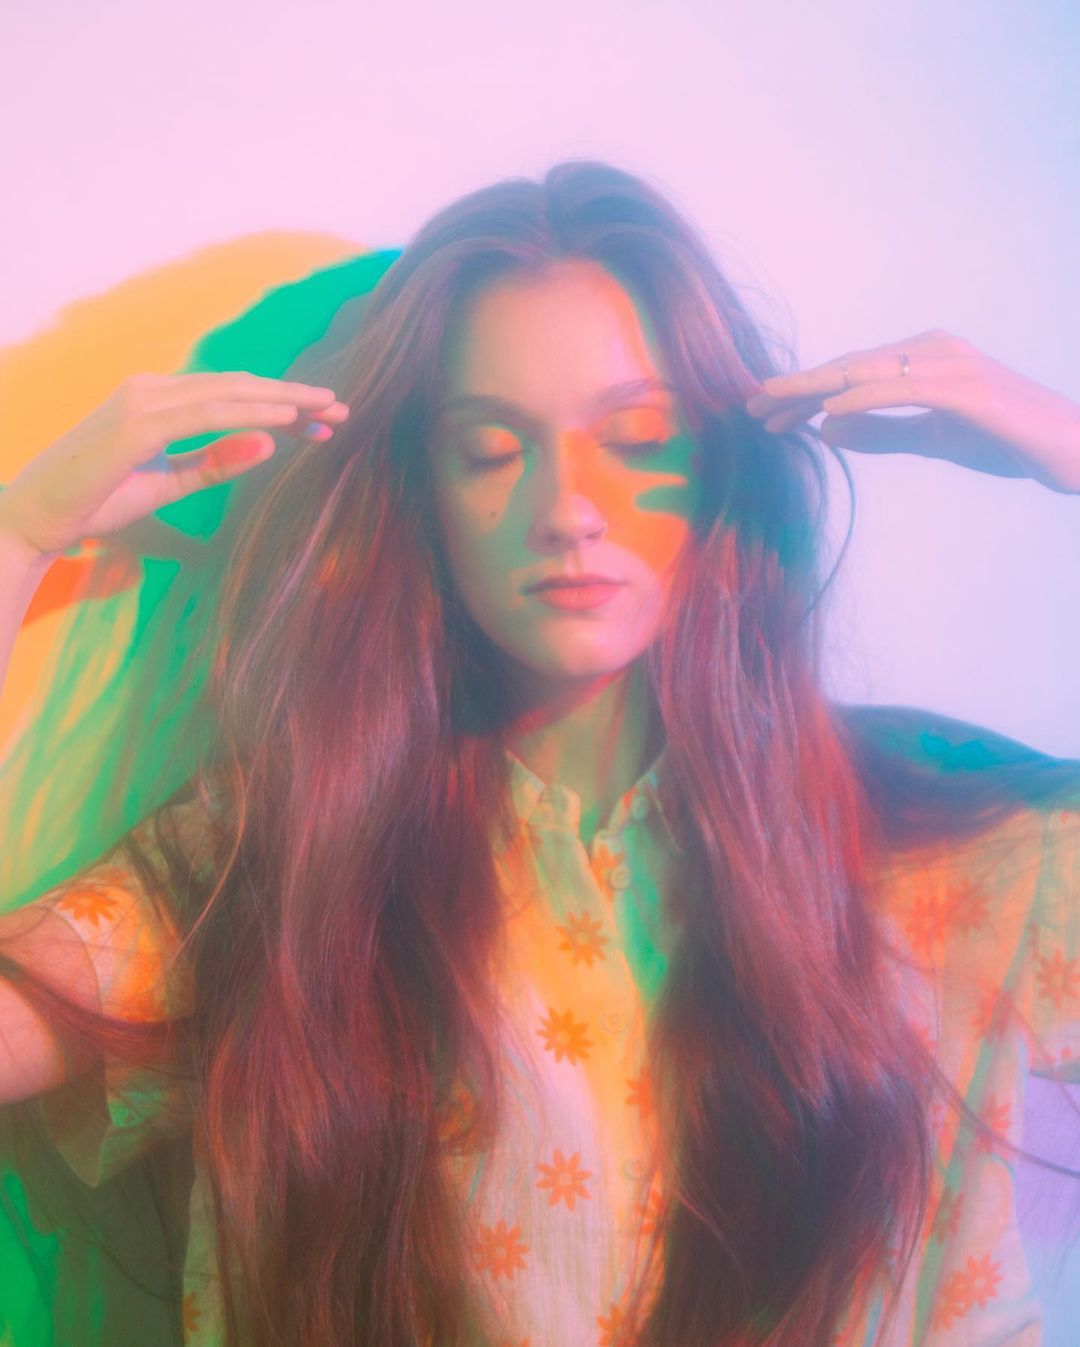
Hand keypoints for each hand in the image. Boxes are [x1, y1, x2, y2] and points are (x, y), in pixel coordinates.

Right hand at [0, 371, 350, 560]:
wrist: (34, 518)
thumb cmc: (94, 501)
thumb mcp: (166, 484)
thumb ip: (213, 464)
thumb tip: (267, 443)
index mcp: (156, 399)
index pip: (229, 395)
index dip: (278, 404)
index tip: (321, 421)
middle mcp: (150, 389)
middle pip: (236, 386)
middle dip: (291, 397)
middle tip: (341, 409)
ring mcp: (142, 401)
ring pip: (227, 392)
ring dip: (281, 399)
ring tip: (326, 410)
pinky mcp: (136, 425)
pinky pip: (205, 413)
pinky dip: (249, 413)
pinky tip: (285, 419)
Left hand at [744, 329, 1079, 494]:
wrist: (1072, 450)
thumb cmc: (1006, 442)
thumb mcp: (932, 441)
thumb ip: (882, 434)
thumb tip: (826, 429)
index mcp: (924, 358)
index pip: (850, 373)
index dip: (803, 393)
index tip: (763, 413)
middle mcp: (934, 349)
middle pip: (848, 366)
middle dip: (796, 390)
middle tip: (749, 409)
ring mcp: (952, 365)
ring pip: (866, 371)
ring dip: (814, 391)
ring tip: (772, 409)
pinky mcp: (967, 391)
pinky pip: (902, 389)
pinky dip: (861, 398)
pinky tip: (828, 412)